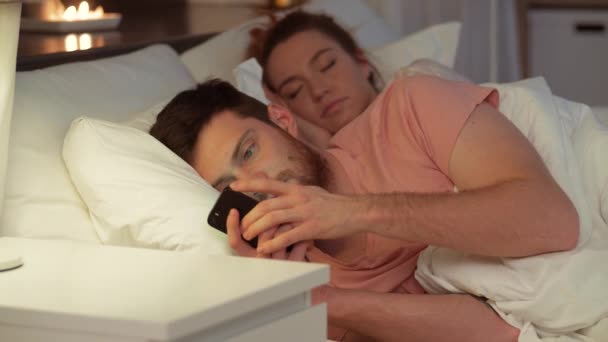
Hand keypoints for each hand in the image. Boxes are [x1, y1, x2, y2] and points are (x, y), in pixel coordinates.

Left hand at [231, 179, 362, 254]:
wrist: (354, 211)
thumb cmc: (332, 204)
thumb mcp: (311, 191)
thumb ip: (294, 191)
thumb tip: (279, 189)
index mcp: (296, 188)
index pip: (268, 183)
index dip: (249, 184)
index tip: (233, 186)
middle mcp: (298, 198)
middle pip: (266, 205)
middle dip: (250, 217)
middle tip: (242, 226)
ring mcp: (305, 213)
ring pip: (273, 219)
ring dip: (256, 229)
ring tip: (248, 236)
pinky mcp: (312, 228)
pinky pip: (287, 236)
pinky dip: (273, 243)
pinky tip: (265, 248)